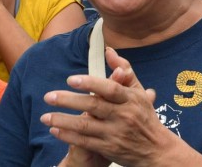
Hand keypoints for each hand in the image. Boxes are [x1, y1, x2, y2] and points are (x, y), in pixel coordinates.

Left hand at [42, 48, 166, 166]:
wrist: (156, 150)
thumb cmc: (144, 116)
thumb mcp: (139, 92)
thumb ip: (124, 70)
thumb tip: (108, 50)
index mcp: (131, 99)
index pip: (110, 89)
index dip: (91, 83)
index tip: (71, 80)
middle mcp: (124, 115)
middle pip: (94, 106)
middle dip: (69, 101)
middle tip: (48, 96)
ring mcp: (115, 133)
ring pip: (85, 125)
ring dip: (63, 120)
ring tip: (45, 116)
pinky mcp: (108, 149)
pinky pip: (84, 142)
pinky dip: (68, 136)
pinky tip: (55, 130)